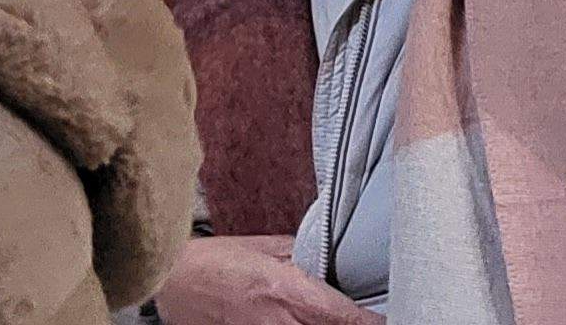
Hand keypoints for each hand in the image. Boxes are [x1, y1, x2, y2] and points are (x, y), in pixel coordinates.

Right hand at [154, 237, 380, 324]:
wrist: (167, 282)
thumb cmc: (212, 261)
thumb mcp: (263, 247)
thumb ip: (301, 257)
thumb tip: (331, 263)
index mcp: (288, 291)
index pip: (348, 318)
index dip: (375, 324)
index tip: (398, 318)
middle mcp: (280, 323)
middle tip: (365, 319)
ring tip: (336, 320)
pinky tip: (306, 324)